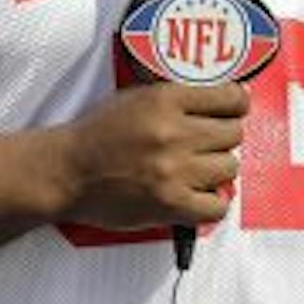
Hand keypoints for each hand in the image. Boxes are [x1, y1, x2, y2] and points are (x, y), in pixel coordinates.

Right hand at [46, 82, 249, 230]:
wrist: (67, 172)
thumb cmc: (98, 134)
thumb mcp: (137, 97)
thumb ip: (178, 98)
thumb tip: (225, 99)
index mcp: (165, 100)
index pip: (229, 98)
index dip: (236, 104)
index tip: (235, 108)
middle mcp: (173, 133)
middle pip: (233, 133)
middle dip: (224, 136)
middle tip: (209, 142)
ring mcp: (174, 171)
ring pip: (230, 167)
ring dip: (218, 169)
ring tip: (198, 168)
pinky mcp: (170, 204)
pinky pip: (218, 206)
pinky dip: (213, 202)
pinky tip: (199, 194)